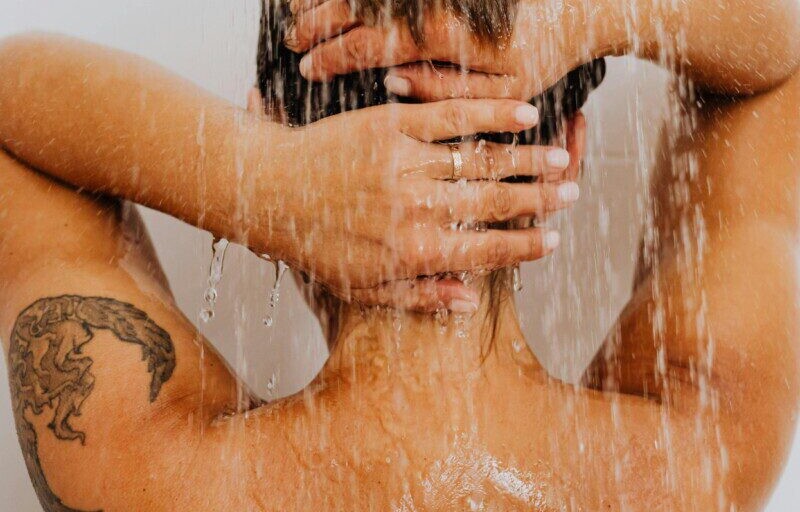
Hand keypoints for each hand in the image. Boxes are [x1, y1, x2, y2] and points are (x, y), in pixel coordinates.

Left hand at [247, 89, 585, 310]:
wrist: (266, 192)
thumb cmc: (312, 245)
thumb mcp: (362, 288)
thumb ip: (419, 296)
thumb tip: (469, 300)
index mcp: (414, 251)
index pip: (487, 250)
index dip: (525, 246)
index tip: (552, 241)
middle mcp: (418, 208)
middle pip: (496, 202)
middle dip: (540, 200)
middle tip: (571, 196)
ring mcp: (407, 163)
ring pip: (484, 160)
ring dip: (528, 160)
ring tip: (560, 159)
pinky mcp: (391, 125)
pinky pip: (452, 116)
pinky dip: (492, 113)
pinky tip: (523, 113)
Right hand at [287, 0, 617, 100]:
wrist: (578, 12)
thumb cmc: (543, 54)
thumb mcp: (500, 88)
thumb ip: (446, 89)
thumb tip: (395, 79)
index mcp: (443, 34)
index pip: (372, 43)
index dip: (335, 55)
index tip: (308, 69)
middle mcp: (434, 6)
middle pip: (362, 10)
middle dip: (320, 25)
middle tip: (291, 43)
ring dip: (331, 1)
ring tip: (297, 14)